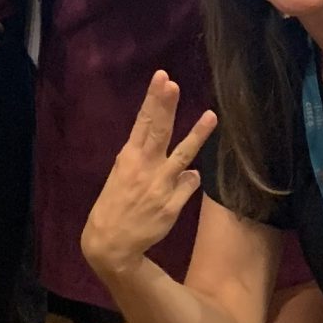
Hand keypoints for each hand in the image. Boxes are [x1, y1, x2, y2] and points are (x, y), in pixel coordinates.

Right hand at [81, 71, 216, 285]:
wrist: (110, 244)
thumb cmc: (114, 206)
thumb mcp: (121, 176)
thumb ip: (145, 161)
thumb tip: (167, 151)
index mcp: (128, 158)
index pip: (142, 122)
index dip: (153, 100)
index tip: (162, 78)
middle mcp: (144, 168)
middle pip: (159, 131)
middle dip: (165, 106)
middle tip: (172, 83)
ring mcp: (159, 186)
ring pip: (182, 156)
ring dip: (197, 135)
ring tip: (211, 116)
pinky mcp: (171, 205)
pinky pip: (188, 186)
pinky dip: (191, 179)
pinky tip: (192, 175)